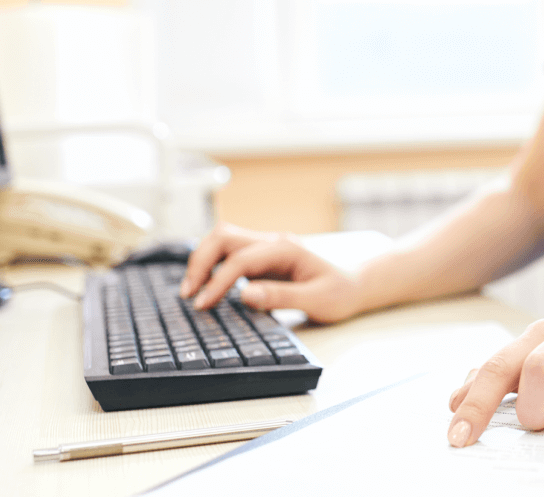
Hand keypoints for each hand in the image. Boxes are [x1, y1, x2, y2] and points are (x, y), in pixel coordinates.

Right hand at [180, 222, 362, 323]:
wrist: (355, 286)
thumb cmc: (340, 293)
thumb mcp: (318, 300)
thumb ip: (282, 297)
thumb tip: (245, 294)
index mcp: (286, 249)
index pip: (240, 259)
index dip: (217, 282)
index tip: (203, 305)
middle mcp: (272, 243)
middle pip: (223, 238)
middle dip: (200, 262)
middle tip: (189, 294)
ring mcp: (266, 248)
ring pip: (222, 241)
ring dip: (202, 261)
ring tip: (191, 290)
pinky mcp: (261, 259)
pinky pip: (229, 253)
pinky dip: (212, 264)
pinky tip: (204, 285)